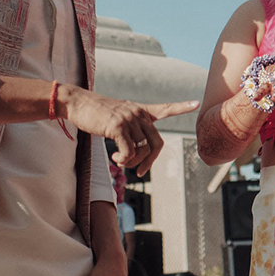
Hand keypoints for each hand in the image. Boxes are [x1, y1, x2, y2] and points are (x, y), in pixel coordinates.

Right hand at [63, 88, 199, 174]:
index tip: (196, 104)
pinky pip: (129, 152)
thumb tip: (136, 153)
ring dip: (132, 162)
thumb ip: (130, 130)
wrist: (78, 103)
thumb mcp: (117, 118)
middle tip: (141, 172)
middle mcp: (138, 113)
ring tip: (119, 160)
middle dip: (151, 161)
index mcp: (140, 110)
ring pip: (142, 151)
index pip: (165, 109)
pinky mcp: (118, 126)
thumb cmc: (95, 113)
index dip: (181, 107)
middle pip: (157, 143)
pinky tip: (113, 157)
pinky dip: (123, 160)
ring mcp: (129, 119)